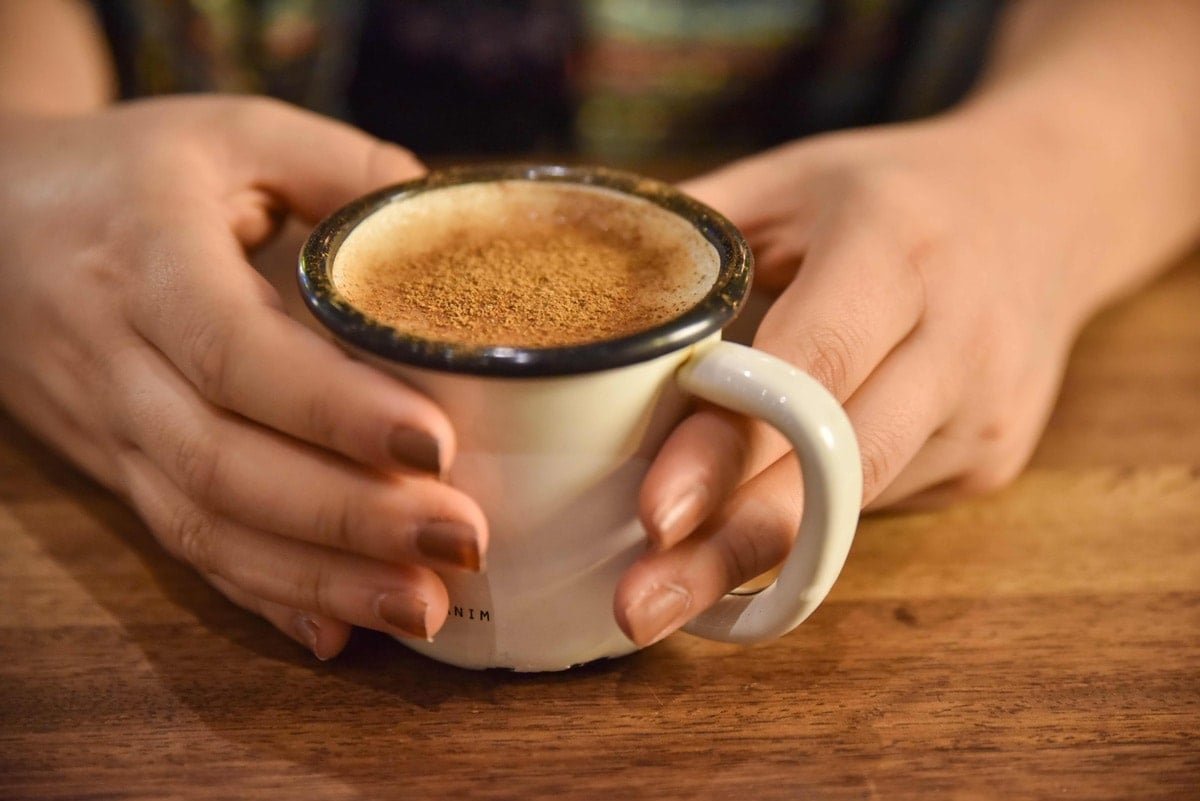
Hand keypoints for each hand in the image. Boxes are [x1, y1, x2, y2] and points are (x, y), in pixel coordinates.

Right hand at [0, 97, 488, 658]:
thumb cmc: (129, 171)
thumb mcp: (230, 133)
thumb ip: (342, 166)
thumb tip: (452, 224)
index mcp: (147, 254)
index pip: (234, 348)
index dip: (332, 407)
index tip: (435, 444)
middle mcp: (116, 356)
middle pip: (223, 461)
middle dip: (348, 514)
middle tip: (462, 538)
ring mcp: (110, 428)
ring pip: (203, 525)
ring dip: (317, 578)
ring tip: (423, 607)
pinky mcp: (115, 473)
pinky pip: (184, 549)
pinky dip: (262, 596)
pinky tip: (336, 635)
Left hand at [616, 116, 1101, 645]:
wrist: (1045, 208)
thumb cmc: (886, 194)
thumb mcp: (789, 181)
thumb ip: (692, 239)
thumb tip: (579, 304)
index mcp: (896, 246)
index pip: (808, 366)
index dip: (728, 447)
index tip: (654, 517)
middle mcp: (959, 336)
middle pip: (836, 469)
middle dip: (731, 548)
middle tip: (639, 606)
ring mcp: (986, 410)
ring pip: (854, 508)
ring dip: (756, 556)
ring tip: (668, 597)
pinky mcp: (993, 459)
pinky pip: (876, 505)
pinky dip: (805, 522)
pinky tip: (747, 532)